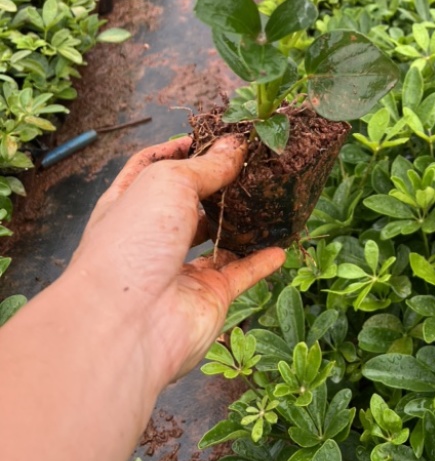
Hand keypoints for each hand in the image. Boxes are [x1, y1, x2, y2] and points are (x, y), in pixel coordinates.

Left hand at [68, 134, 284, 384]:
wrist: (127, 324)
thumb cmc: (133, 242)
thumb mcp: (168, 183)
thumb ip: (206, 166)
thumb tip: (234, 146)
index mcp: (130, 203)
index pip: (152, 168)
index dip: (179, 150)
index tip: (212, 136)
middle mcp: (153, 237)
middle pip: (189, 203)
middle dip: (216, 184)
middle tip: (251, 164)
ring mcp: (180, 269)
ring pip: (217, 239)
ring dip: (240, 221)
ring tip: (269, 196)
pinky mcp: (208, 297)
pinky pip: (241, 274)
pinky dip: (261, 261)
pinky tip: (282, 245)